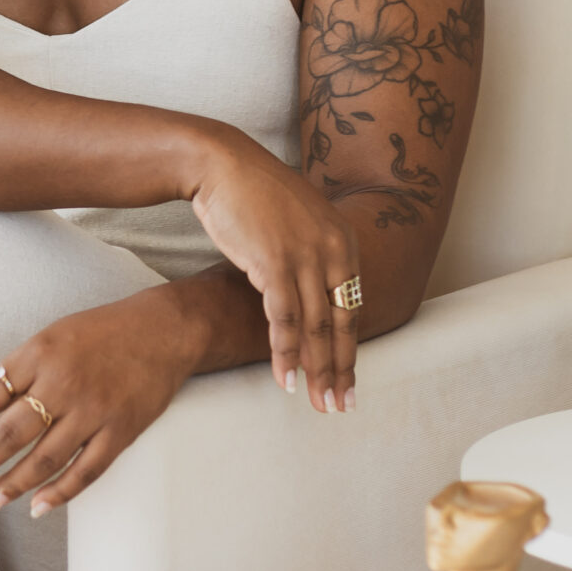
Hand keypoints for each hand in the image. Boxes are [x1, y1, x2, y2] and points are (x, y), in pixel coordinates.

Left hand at [0, 286, 201, 518]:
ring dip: (13, 484)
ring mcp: (93, 410)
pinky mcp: (120, 431)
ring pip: (44, 458)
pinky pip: (85, 470)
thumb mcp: (48, 338)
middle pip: (10, 432)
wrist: (162, 330)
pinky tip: (38, 506)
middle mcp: (62, 383)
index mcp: (38, 355)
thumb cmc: (99, 333)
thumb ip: (10, 372)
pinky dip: (60, 492)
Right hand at [185, 135, 359, 411]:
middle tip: (340, 406)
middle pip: (341, 323)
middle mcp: (333, 249)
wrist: (220, 164)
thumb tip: (311, 294)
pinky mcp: (274, 262)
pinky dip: (284, 352)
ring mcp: (305, 256)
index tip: (348, 383)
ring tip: (317, 403)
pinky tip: (285, 378)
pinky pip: (285, 319)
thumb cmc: (253, 195)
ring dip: (316, 370)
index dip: (349, 349)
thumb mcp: (296, 223)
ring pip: (317, 327)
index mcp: (343, 241)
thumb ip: (311, 256)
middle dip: (341, 370)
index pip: (351, 307)